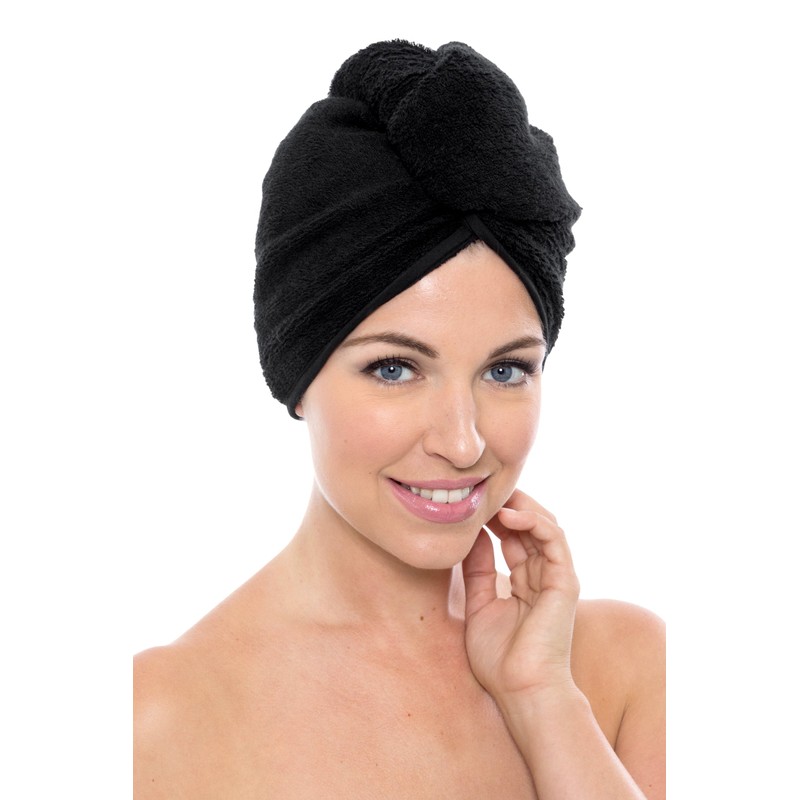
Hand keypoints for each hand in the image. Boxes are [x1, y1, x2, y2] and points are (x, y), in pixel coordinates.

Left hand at [462, 489, 579, 703]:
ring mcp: (557, 577)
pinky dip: (534, 522)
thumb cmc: (499, 659)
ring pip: (545, 526)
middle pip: (530, 526)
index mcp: (527, 581)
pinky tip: (509, 516)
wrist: (521, 690)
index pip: (515, 537)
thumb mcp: (479, 604)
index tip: (472, 504)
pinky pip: (554, 540)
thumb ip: (478, 571)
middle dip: (508, 505)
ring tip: (496, 497)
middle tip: (483, 491)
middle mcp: (544, 575)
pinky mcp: (566, 581)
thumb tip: (470, 539)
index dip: (495, 517)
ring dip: (521, 507)